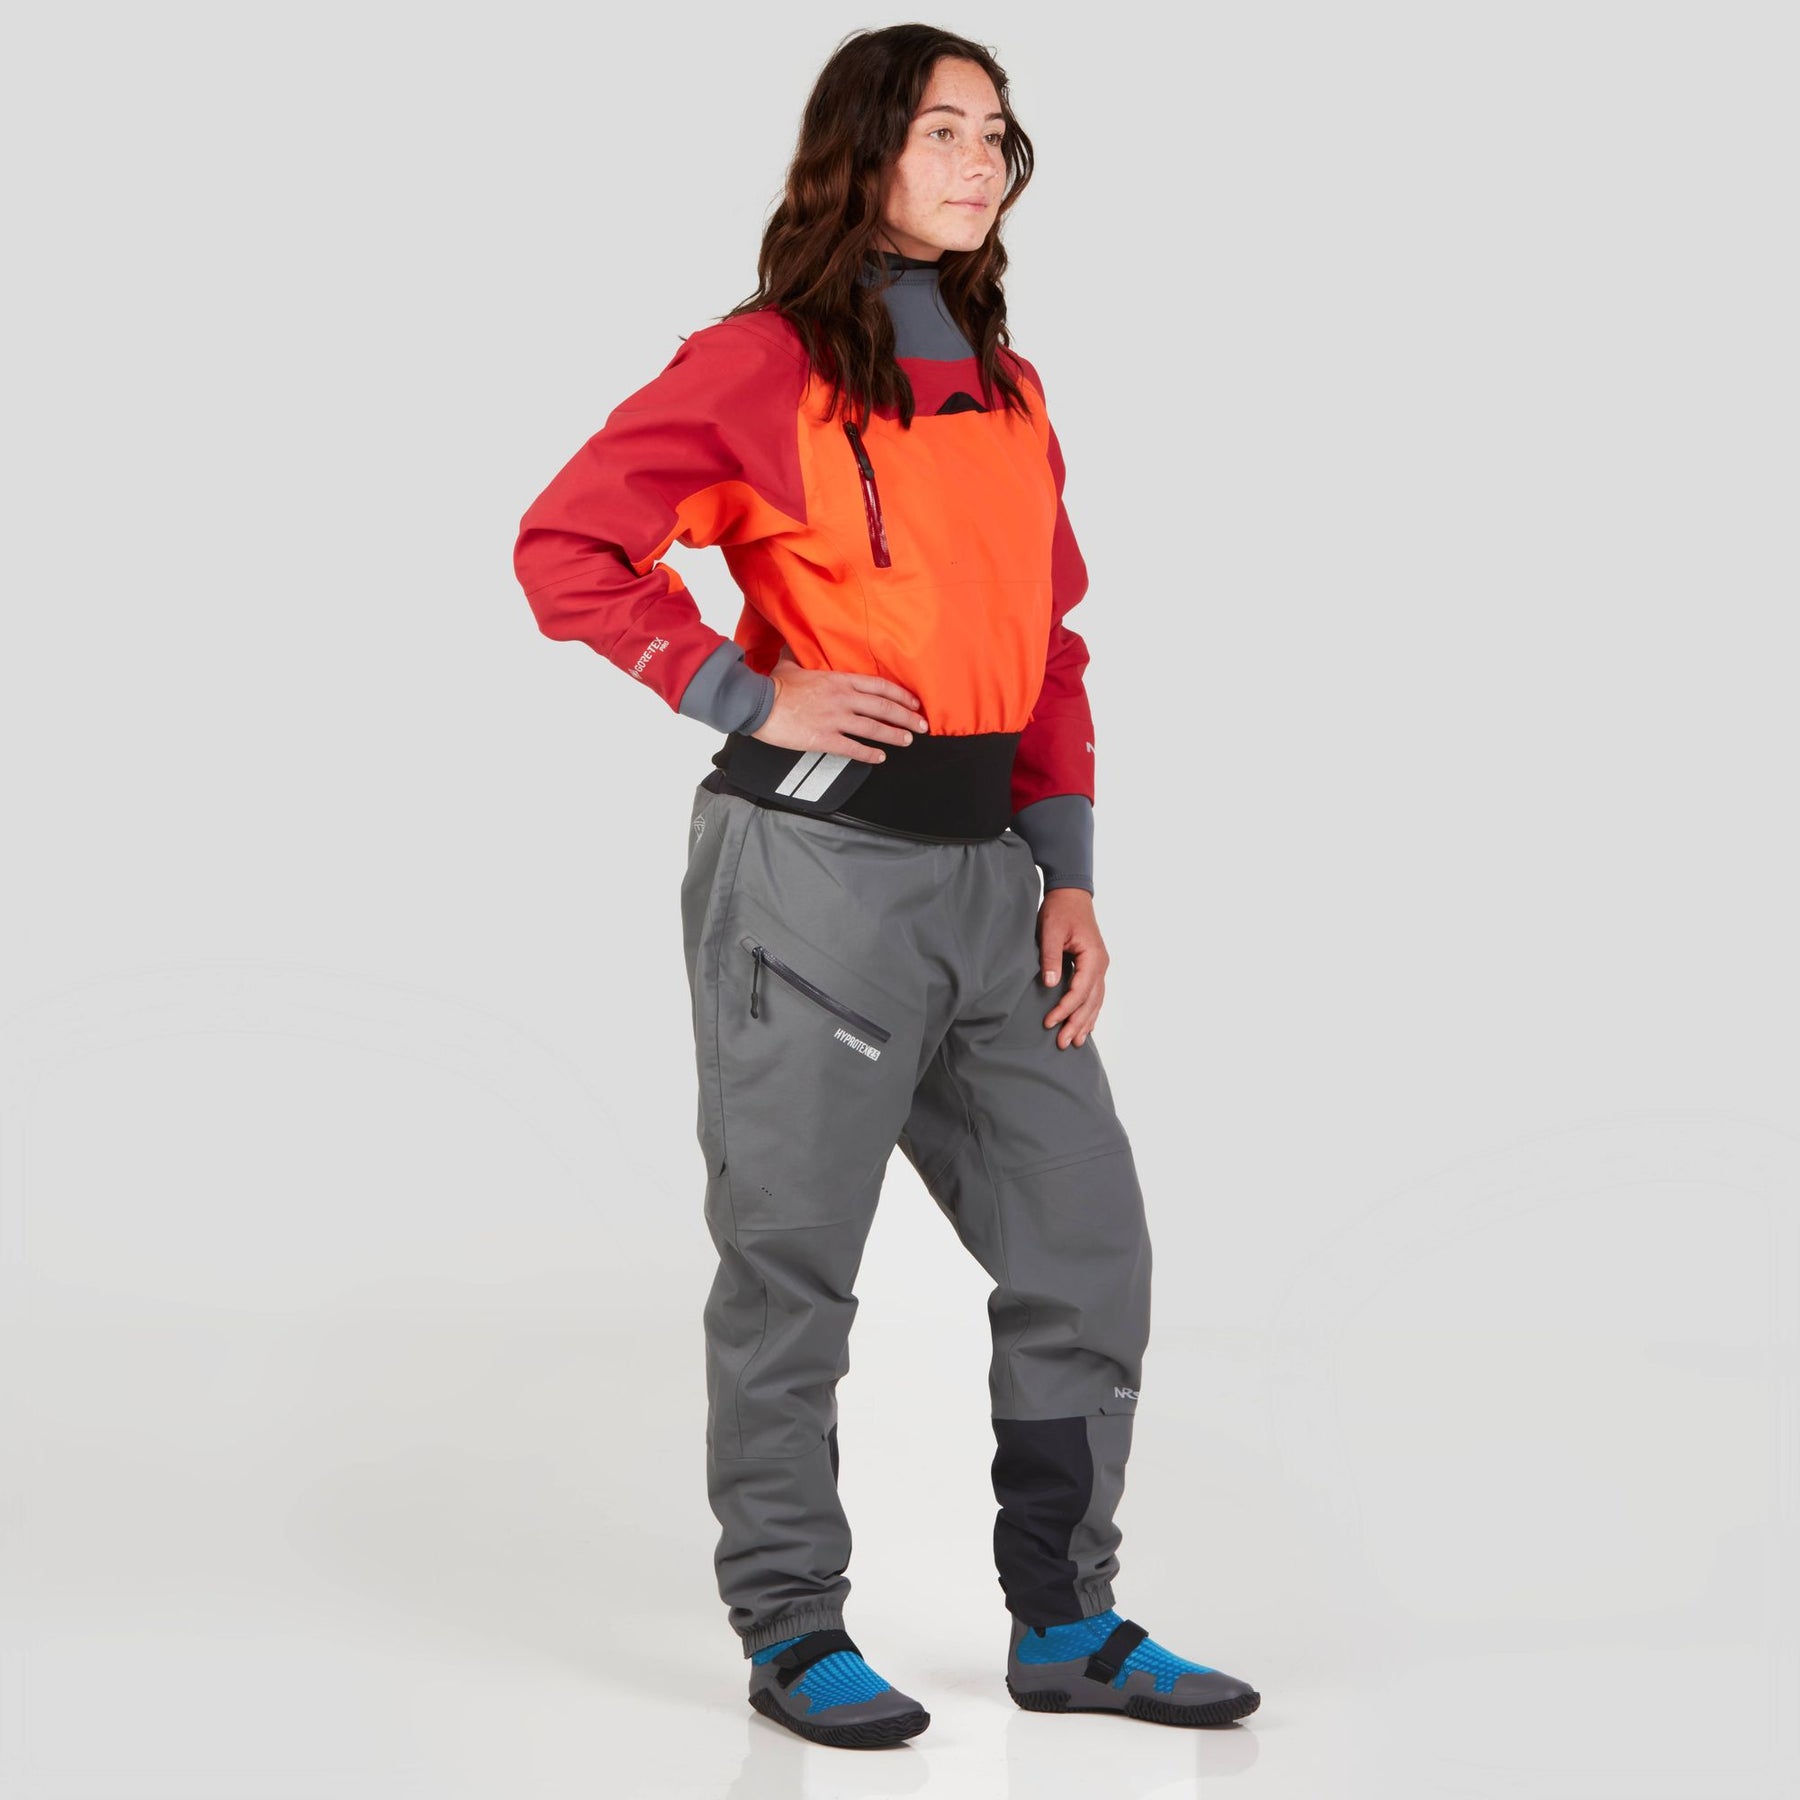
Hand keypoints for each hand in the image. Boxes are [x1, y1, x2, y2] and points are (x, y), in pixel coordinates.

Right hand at [752, 645, 928, 763]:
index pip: (879, 686)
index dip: (901, 695)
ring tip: (907, 741)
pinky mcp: (824, 738)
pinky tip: (880, 758)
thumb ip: (801, 658)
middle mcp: (842, 698)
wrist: (758, 705)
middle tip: (922, 726)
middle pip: (884, 708)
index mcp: (838, 680)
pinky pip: (854, 748)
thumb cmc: (774, 686)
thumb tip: (795, 646)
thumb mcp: (791, 665)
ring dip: (894, 735)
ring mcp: (835, 719)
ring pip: (874, 728)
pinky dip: (870, 754)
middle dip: (907, 717)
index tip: (914, 703)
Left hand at [1037, 887, 1106, 1048]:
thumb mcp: (1051, 931)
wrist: (1071, 895)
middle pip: (1091, 1001)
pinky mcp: (1094, 967)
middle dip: (1076, 1023)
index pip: (1080, 991)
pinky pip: (1095, 994)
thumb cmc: (1061, 910)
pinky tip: (1086, 1026)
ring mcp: (1100, 967)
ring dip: (1085, 1022)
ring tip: (1074, 1042)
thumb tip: (1050, 984)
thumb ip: (1051, 957)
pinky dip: (1091, 1011)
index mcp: (1093, 957)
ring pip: (1095, 1001)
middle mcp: (1101, 965)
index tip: (1049, 1022)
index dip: (1065, 1009)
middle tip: (1062, 1043)